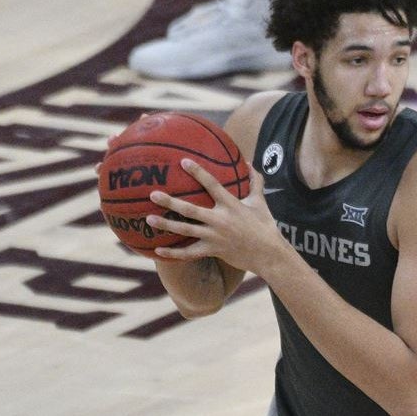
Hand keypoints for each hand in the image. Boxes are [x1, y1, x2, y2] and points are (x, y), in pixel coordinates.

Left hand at [147, 159, 283, 273]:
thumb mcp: (260, 202)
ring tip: (148, 219)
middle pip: (190, 210)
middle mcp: (220, 220)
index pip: (212, 185)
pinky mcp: (213, 251)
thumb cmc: (265, 226)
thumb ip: (254, 182)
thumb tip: (250, 163)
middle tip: (153, 194)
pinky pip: (189, 253)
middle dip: (170, 202)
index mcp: (231, 205)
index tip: (182, 161)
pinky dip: (173, 253)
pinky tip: (157, 250)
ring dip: (166, 225)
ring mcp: (215, 237)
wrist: (268, 254)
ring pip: (186, 230)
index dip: (198, 172)